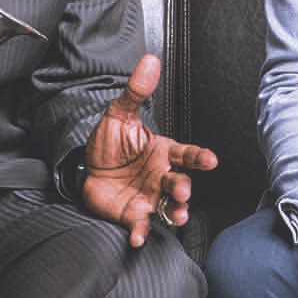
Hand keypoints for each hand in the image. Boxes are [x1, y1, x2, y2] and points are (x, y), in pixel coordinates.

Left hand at [78, 54, 213, 243]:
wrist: (86, 168)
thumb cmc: (109, 143)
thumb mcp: (119, 113)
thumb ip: (136, 91)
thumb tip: (149, 62)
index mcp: (162, 153)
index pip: (185, 154)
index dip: (199, 157)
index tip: (211, 160)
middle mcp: (160, 176)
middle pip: (180, 182)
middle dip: (184, 188)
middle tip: (182, 190)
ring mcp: (149, 196)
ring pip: (169, 206)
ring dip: (175, 212)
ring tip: (177, 215)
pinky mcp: (133, 213)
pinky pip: (141, 223)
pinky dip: (141, 231)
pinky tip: (138, 236)